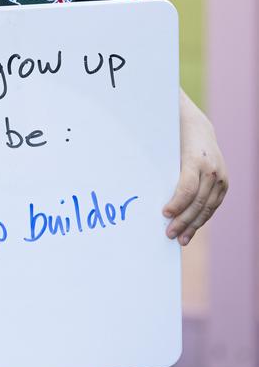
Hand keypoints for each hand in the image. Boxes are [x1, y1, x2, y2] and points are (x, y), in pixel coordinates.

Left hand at [163, 90, 227, 245]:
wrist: (198, 126)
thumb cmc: (174, 136)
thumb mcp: (165, 146)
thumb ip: (158, 164)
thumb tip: (141, 186)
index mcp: (196, 159)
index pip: (188, 188)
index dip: (177, 204)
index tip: (164, 214)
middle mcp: (212, 169)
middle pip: (198, 202)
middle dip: (183, 221)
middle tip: (169, 234)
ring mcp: (221, 177)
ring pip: (208, 207)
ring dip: (194, 225)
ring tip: (181, 239)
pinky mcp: (224, 183)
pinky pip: (213, 205)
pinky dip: (202, 218)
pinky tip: (192, 229)